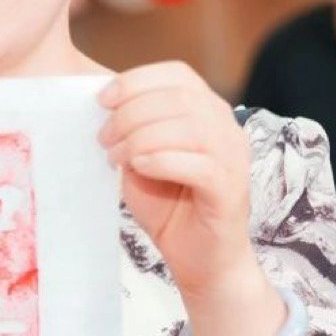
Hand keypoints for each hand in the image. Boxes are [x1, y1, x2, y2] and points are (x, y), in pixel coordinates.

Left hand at [101, 58, 275, 326]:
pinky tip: (138, 168)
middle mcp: (228, 128)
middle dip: (131, 113)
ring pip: (189, 127)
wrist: (200, 260)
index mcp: (208, 112)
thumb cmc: (171, 208)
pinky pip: (199, 165)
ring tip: (115, 157)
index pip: (177, 74)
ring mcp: (234, 159)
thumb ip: (133, 130)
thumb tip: (107, 106)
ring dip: (141, 137)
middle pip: (180, 97)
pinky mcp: (231, 190)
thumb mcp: (142, 158)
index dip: (136, 81)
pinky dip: (162, 160)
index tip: (102, 101)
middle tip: (104, 138)